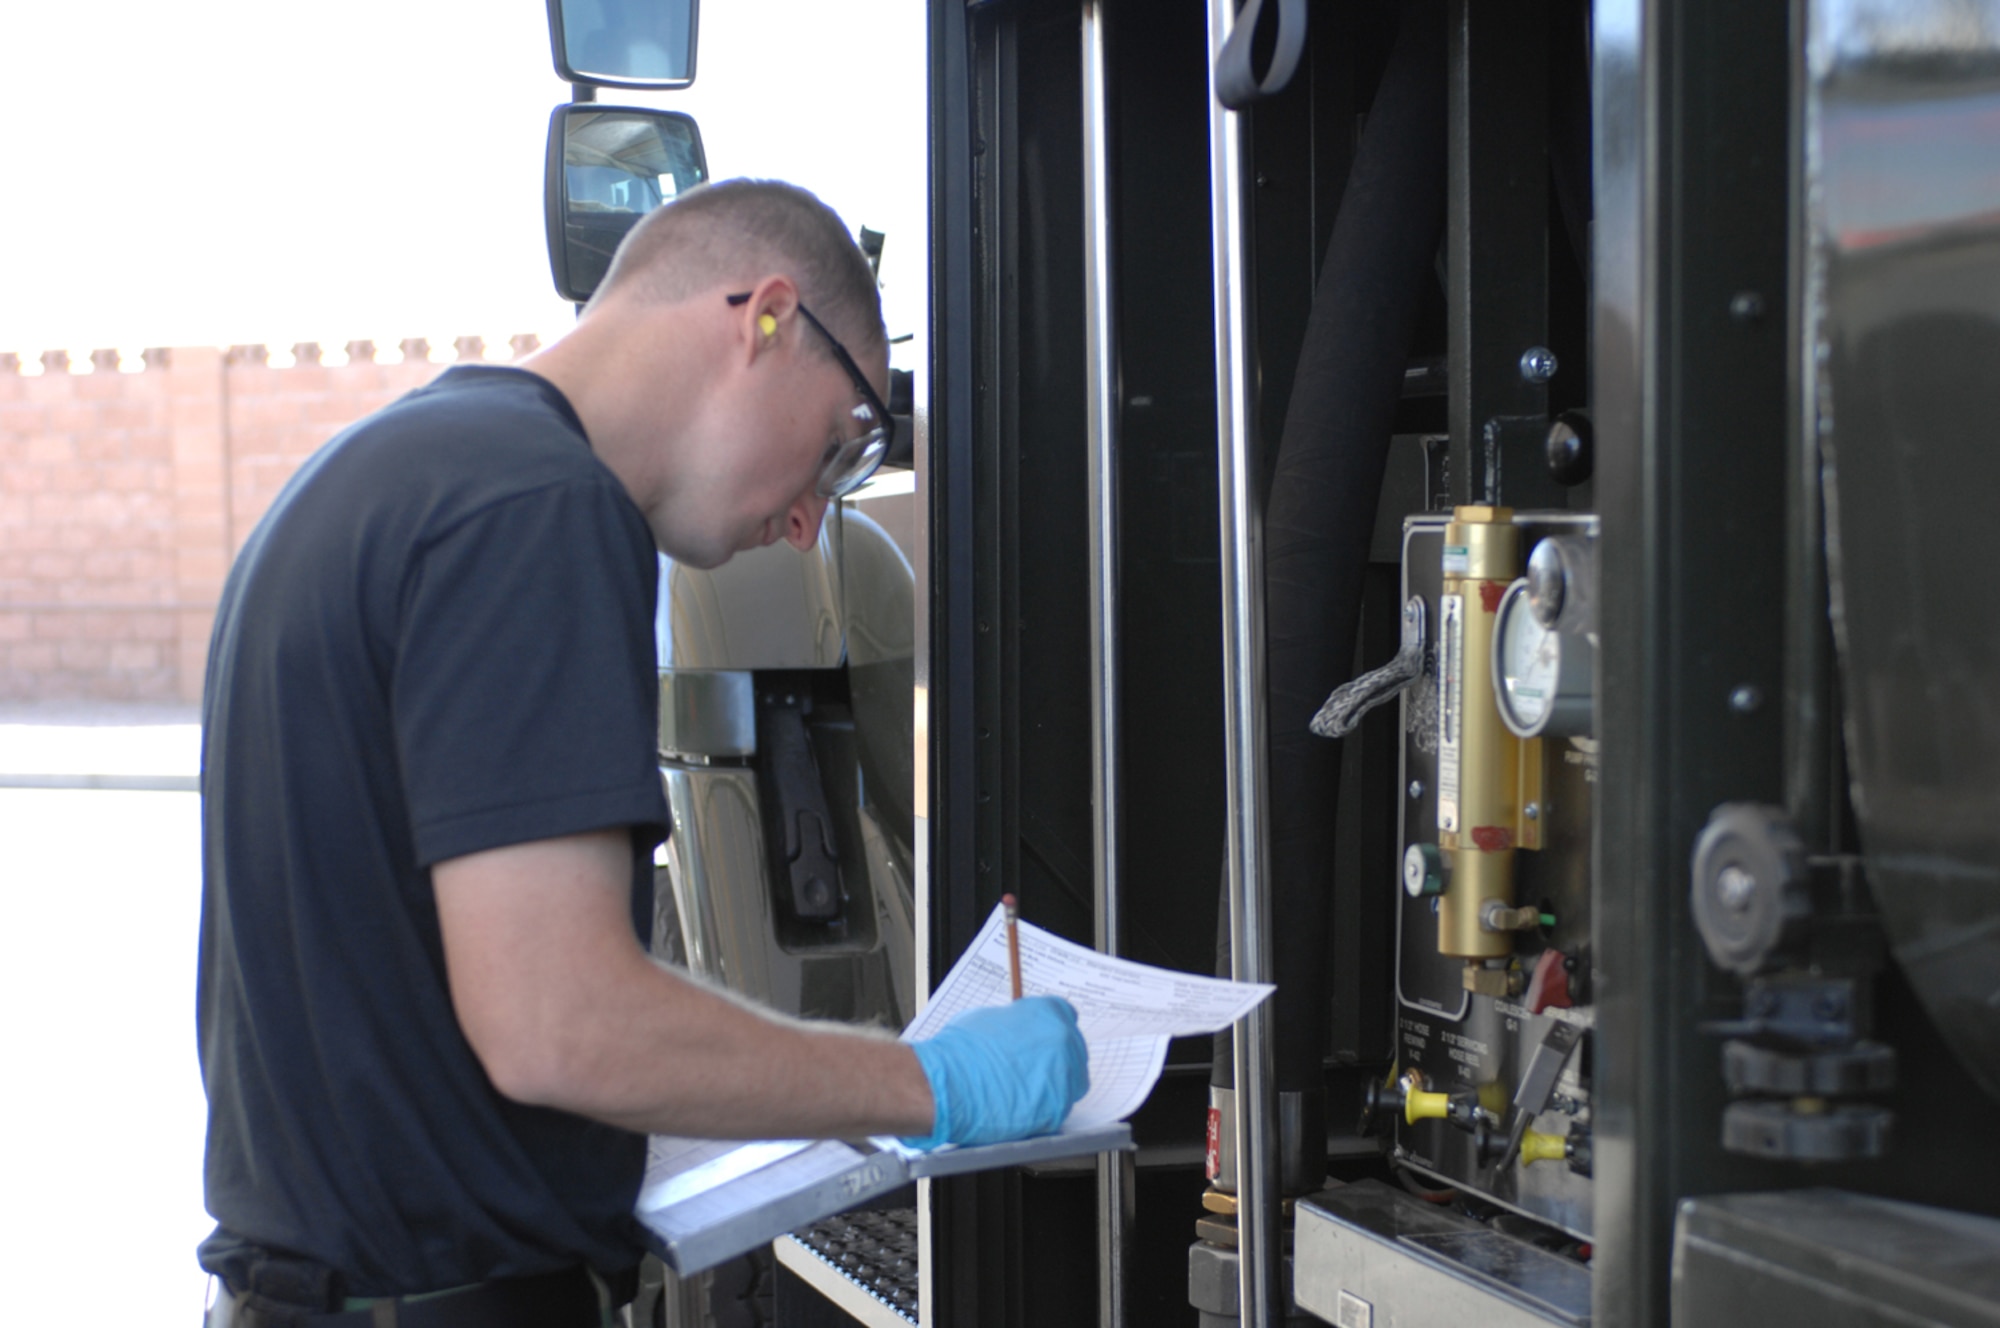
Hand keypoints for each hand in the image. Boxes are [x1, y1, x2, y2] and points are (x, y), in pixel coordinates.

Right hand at [904, 996, 1089, 1147]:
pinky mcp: (1058, 1108)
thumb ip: (1015, 1023)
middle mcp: (1064, 1041)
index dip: (1051, 1030)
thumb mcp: (990, 1018)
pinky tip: (1021, 1108)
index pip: (1065, 1017)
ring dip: (1053, 1086)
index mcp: (1050, 1013)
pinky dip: (1043, 1109)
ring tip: (1024, 1091)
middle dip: (1056, 1060)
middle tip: (1032, 1069)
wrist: (948, 1084)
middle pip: (1073, 1051)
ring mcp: (1065, 1076)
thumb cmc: (960, 1051)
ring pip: (1071, 1082)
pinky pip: (1058, 1108)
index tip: (1043, 1040)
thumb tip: (1015, 1030)